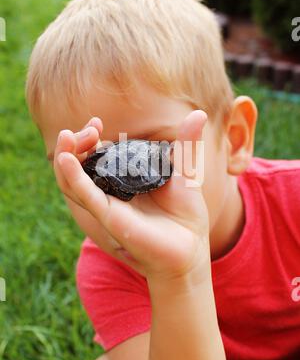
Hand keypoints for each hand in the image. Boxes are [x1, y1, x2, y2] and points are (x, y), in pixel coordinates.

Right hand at [54, 111, 209, 282]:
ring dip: (66, 157)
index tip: (96, 122)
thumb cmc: (184, 213)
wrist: (191, 246)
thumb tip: (198, 113)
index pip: (95, 155)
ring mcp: (107, 205)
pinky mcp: (110, 218)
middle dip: (76, 143)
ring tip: (68, 136)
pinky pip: (86, 197)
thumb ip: (187, 143)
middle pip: (78, 166)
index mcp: (122, 180)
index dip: (90, 137)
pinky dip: (74, 178)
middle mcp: (109, 192)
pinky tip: (66, 159)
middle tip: (88, 129)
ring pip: (72, 182)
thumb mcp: (185, 171)